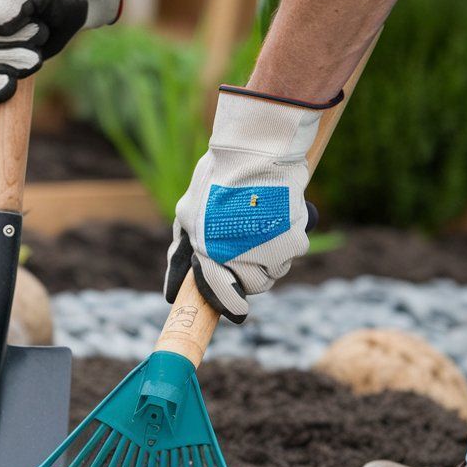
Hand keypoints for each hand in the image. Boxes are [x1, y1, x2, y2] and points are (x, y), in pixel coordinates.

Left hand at [164, 86, 336, 322]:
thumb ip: (181, 254)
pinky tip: (277, 219)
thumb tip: (172, 292)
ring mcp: (269, 251)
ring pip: (275, 270)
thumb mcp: (187, 217)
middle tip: (247, 251)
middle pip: (254, 286)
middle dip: (250, 274)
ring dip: (270, 258)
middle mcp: (240, 258)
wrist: (255, 153)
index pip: (222, 294)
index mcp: (209, 253)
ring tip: (260, 228)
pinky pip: (292, 251)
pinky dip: (287, 241)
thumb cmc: (216, 182)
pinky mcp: (294, 240)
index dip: (230, 305)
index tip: (236, 312)